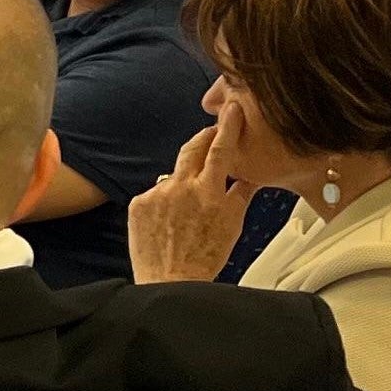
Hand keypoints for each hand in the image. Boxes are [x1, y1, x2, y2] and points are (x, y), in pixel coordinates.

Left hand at [126, 116, 255, 283]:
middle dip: (204, 137)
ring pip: (175, 173)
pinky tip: (169, 218)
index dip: (228, 127)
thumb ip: (241, 194)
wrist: (170, 281)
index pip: (222, 149)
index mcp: (209, 192)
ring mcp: (157, 193)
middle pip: (193, 148)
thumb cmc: (205, 258)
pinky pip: (156, 192)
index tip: (232, 110)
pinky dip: (164, 199)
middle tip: (212, 133)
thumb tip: (251, 175)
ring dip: (184, 179)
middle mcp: (181, 187)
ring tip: (189, 205)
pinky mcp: (139, 203)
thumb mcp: (233, 225)